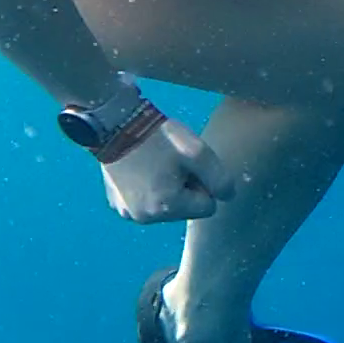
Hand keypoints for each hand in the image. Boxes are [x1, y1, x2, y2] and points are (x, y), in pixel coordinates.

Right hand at [101, 117, 235, 223]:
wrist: (115, 124)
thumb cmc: (159, 137)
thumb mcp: (198, 153)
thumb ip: (219, 178)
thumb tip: (228, 197)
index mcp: (166, 207)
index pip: (207, 207)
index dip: (204, 184)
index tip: (189, 166)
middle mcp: (145, 218)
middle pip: (185, 209)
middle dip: (186, 189)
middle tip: (172, 163)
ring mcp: (127, 212)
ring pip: (165, 207)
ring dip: (167, 189)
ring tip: (157, 164)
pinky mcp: (116, 204)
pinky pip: (144, 202)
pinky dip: (148, 189)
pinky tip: (142, 168)